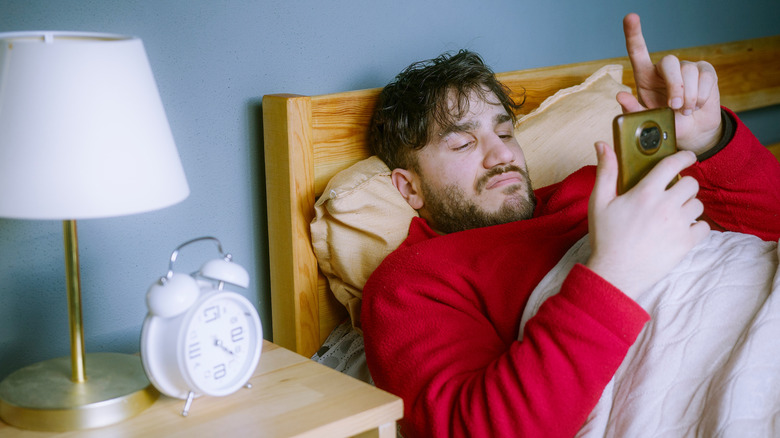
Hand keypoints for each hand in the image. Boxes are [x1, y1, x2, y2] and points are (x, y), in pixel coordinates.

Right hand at [586, 141, 709, 299]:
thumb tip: (602, 145)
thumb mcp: (599, 202)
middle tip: (672, 193)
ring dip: (688, 205)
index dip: (684, 156)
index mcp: (645, 192)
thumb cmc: (605, 237)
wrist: (615, 273)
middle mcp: (666, 206)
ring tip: (674, 213)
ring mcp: (679, 225)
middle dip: (683, 185)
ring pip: (698, 204)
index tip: (687, 157)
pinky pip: (704, 227)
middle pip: (691, 184)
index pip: (673, 164)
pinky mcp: (686, 243)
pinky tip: (680, 229)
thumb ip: (605, 171)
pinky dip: (696, 227)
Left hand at [621, 13, 722, 154]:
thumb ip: (634, 111)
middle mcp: (665, 69)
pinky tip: (697, 105)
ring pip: (689, 72)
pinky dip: (702, 96)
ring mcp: (686, 68)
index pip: (638, 51)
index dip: (634, 33)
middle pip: (669, 62)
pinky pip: (705, 78)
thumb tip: (620, 96)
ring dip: (689, 97)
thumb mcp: (648, 121)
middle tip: (676, 106)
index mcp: (645, 77)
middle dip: (675, 85)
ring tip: (686, 111)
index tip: (630, 17)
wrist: (691, 131)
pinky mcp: (705, 71)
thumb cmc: (666, 123)